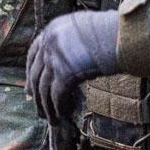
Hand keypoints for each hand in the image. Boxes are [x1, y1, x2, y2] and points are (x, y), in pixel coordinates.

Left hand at [26, 9, 131, 124]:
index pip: (33, 54)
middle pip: (37, 75)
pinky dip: (59, 108)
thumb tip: (66, 64)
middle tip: (39, 110)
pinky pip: (56, 96)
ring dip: (47, 108)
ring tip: (54, 120)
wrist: (120, 35)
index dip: (30, 73)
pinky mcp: (65, 74)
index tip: (30, 88)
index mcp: (52, 29)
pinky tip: (64, 115)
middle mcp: (49, 43)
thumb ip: (70, 43)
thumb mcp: (83, 30)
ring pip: (44, 89)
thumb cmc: (110, 32)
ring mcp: (55, 58)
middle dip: (37, 96)